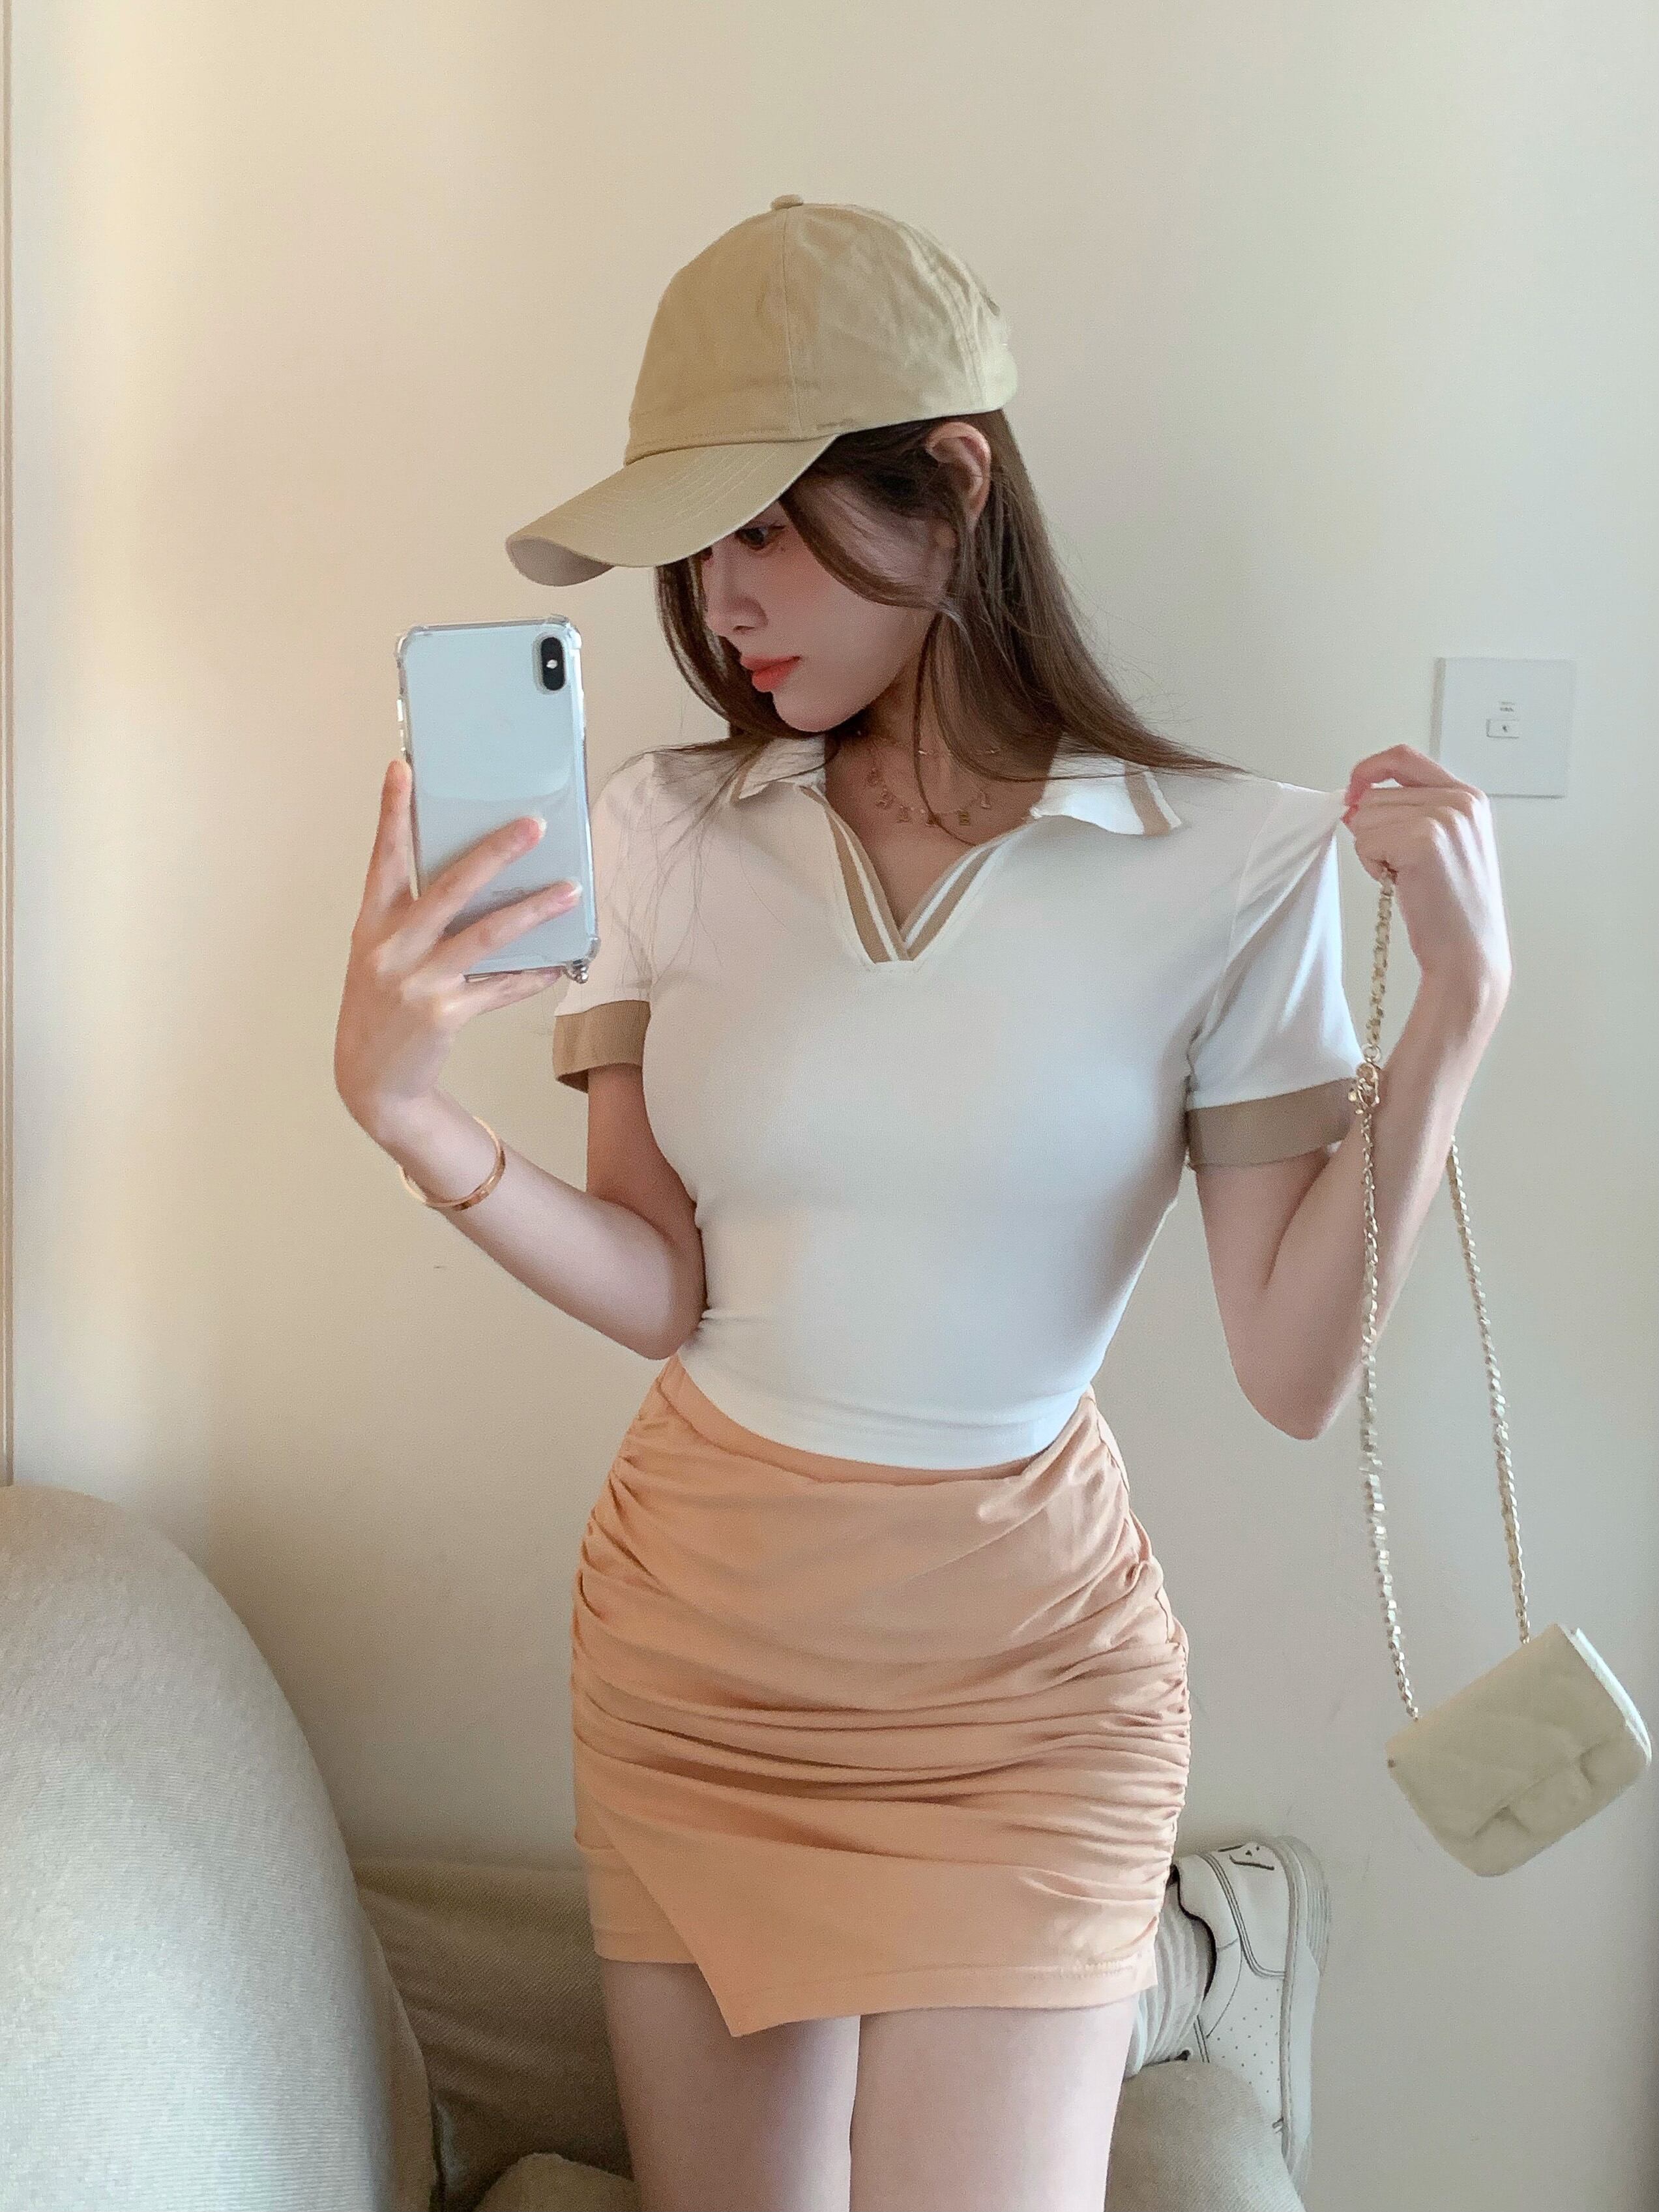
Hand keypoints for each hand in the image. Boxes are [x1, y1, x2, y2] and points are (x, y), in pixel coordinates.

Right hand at [334, 756, 581, 1131]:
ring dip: (533, 910)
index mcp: (371, 925)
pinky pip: (501, 987)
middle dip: (494, 853)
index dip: (393, 814)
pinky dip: (532, 974)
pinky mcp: (445, 1016)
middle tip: (532, 825)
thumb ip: (413, 916)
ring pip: (487, 936)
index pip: (383, 859)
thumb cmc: (382, 1003)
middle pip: (449, 888)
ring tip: (570, 890)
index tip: (403, 769)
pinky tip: (560, 961)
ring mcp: (418, 984)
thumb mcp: (382, 954)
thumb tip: (476, 875)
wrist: (371, 1080)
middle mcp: (391, 950)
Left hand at [1341, 744, 1511, 1010]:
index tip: (1353, 789)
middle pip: (1376, 794)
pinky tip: (1402, 883)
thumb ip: (1408, 814)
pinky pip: (1365, 841)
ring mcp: (1443, 818)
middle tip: (1403, 866)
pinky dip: (1373, 866)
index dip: (1369, 769)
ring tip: (1408, 876)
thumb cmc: (1452, 908)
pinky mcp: (1423, 840)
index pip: (1404, 757)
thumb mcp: (1442, 845)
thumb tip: (1353, 801)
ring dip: (1373, 851)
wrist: (1468, 951)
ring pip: (1366, 817)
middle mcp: (1459, 801)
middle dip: (1374, 831)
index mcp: (1467, 797)